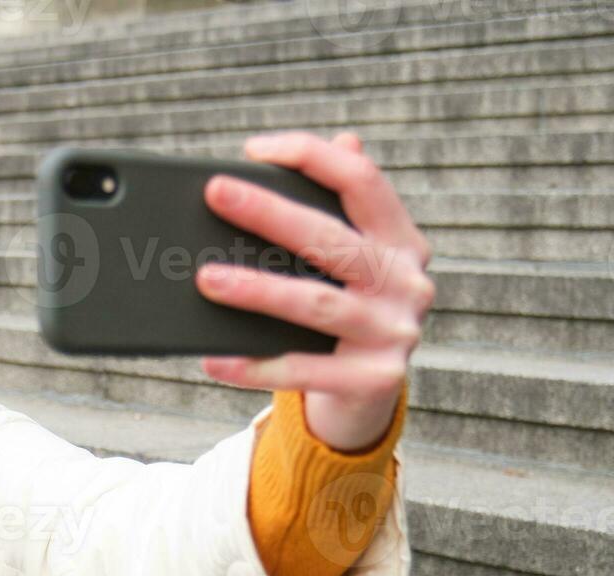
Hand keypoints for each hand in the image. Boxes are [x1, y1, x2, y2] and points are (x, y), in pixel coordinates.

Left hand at [197, 131, 432, 451]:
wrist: (369, 390)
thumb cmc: (346, 305)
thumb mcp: (353, 255)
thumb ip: (337, 205)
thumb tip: (318, 146)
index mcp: (401, 238)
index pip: (360, 180)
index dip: (310, 156)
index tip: (254, 150)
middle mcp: (406, 282)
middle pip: (331, 239)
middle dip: (270, 213)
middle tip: (215, 193)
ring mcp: (394, 332)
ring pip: (315, 303)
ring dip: (257, 290)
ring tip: (206, 278)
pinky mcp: (375, 380)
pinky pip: (303, 370)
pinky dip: (255, 365)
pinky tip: (214, 357)